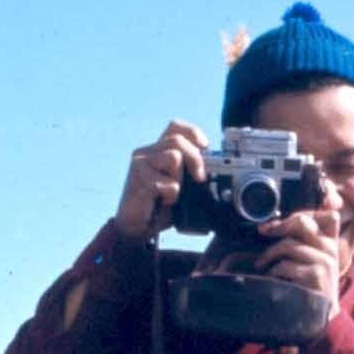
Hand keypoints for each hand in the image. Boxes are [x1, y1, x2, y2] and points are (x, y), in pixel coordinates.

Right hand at [115, 119, 208, 240]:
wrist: (138, 227)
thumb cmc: (161, 205)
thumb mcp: (181, 184)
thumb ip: (192, 171)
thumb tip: (217, 166)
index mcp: (158, 150)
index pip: (175, 126)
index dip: (193, 132)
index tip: (206, 147)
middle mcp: (147, 152)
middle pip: (177, 140)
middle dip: (195, 158)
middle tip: (199, 178)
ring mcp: (140, 164)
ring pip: (173, 157)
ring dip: (180, 178)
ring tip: (174, 193)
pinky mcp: (137, 179)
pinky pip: (166, 181)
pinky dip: (171, 194)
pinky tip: (164, 202)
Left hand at [254, 184, 343, 318]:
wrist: (318, 317)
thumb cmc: (308, 285)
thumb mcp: (311, 260)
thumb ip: (301, 241)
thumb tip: (268, 226)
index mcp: (331, 242)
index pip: (329, 216)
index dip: (304, 213)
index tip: (278, 224)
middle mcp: (331, 249)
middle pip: (303, 223)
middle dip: (279, 226)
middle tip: (264, 232)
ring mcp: (326, 262)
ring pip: (289, 245)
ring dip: (269, 255)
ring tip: (261, 264)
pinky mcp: (317, 276)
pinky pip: (286, 265)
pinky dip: (273, 272)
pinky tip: (272, 279)